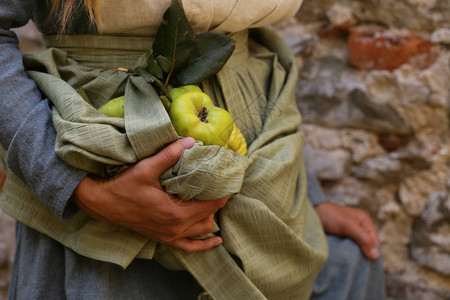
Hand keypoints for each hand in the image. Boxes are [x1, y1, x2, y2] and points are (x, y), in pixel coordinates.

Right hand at [72, 137, 230, 252]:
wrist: (102, 204)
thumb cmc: (124, 186)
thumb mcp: (147, 168)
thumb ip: (169, 155)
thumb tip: (190, 141)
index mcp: (175, 212)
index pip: (211, 204)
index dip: (224, 193)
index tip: (231, 180)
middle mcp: (176, 227)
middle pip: (209, 216)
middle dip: (219, 201)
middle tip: (224, 185)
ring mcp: (170, 236)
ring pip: (202, 230)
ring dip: (211, 217)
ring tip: (216, 201)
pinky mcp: (163, 239)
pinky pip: (189, 247)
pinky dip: (203, 244)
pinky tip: (215, 241)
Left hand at [314, 202, 380, 259]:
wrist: (311, 212)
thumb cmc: (330, 215)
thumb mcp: (348, 225)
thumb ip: (363, 238)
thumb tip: (376, 256)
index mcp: (364, 222)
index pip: (375, 242)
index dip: (373, 253)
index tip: (368, 264)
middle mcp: (358, 228)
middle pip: (366, 247)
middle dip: (363, 256)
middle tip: (359, 267)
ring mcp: (348, 234)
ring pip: (356, 250)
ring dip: (354, 256)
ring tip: (351, 265)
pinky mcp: (339, 239)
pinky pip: (346, 250)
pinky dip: (346, 255)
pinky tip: (344, 261)